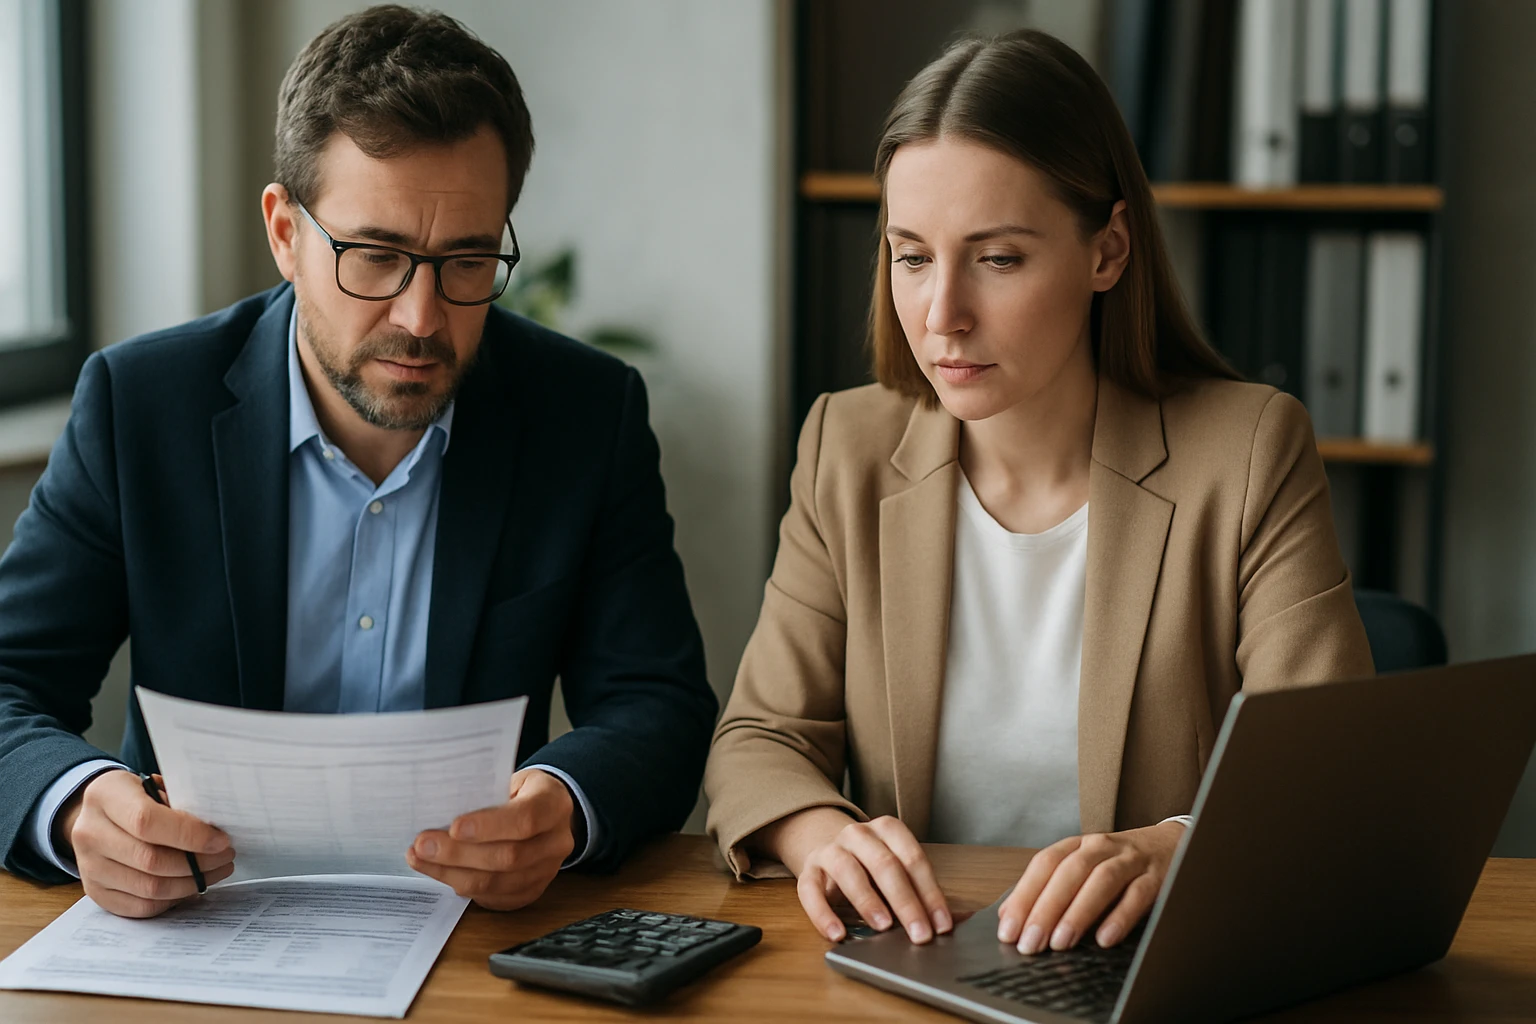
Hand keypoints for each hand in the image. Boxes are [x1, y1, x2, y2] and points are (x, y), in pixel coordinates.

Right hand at [58, 769, 235, 917]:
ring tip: (215, 870)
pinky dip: (172, 900)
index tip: (221, 840)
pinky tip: (191, 885)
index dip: (190, 835)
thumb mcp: (153, 783)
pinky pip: (140, 906)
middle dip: (198, 863)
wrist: (94, 812)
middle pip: (150, 860)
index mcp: (105, 796)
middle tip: (225, 856)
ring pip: (148, 888)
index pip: (147, 822)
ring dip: (191, 883)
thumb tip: (216, 831)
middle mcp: (89, 834)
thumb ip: (178, 802)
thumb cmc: (135, 795)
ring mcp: (89, 867)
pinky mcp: (96, 892)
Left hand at [406, 768, 576, 909]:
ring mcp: (547, 871)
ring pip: (497, 882)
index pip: (526, 819)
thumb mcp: (509, 779)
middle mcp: (557, 841)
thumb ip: (484, 794)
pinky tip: (439, 871)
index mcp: (554, 804)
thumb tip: (438, 809)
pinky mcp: (531, 891)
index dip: (489, 826)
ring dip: (452, 873)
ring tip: (420, 859)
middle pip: (509, 857)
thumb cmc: (520, 792)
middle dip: (459, 853)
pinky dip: (461, 885)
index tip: (453, 827)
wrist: (546, 813)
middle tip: (423, 845)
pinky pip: (493, 897)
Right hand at [764, 808, 952, 943]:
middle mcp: (858, 834)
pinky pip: (810, 891)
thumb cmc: (870, 864)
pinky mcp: (807, 871)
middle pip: (885, 865)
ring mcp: (830, 850)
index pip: (913, 859)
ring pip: (848, 870)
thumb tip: (947, 921)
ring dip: (868, 900)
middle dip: (906, 901)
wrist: (826, 847)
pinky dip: (823, 914)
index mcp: (887, 829)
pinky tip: (837, 934)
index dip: (930, 893)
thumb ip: (917, 889)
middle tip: (919, 933)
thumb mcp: (896, 867)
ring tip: (883, 926)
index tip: (942, 924)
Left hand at [996, 821, 1184, 953]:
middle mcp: (1101, 847)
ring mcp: (1130, 860)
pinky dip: (1120, 917)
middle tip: (1029, 943)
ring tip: (1060, 942)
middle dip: (1045, 909)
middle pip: (1068, 872)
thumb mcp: (1083, 870)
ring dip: (1078, 912)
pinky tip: (1105, 939)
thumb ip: (1049, 890)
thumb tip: (1009, 916)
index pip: (1044, 865)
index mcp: (1078, 845)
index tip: (1008, 930)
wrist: (1172, 845)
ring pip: (1101, 880)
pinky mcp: (1157, 877)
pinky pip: (1138, 895)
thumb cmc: (1119, 865)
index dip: (1023, 896)